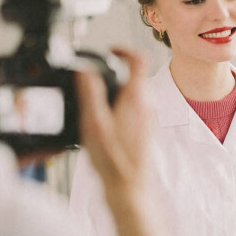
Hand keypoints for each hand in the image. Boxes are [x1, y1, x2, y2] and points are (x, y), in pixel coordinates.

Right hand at [75, 47, 150, 196]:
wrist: (130, 186)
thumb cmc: (114, 159)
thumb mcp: (94, 123)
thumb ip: (91, 94)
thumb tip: (86, 71)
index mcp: (136, 97)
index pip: (139, 59)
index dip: (124, 49)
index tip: (110, 50)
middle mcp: (147, 103)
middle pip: (135, 74)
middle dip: (116, 71)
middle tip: (97, 77)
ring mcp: (149, 115)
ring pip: (134, 90)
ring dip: (117, 88)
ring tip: (97, 100)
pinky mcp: (146, 126)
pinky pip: (134, 105)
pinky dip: (121, 103)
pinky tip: (105, 119)